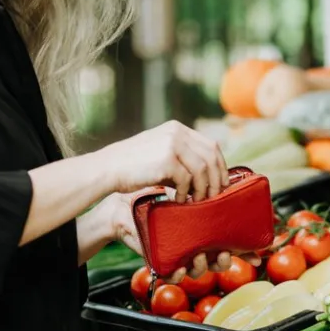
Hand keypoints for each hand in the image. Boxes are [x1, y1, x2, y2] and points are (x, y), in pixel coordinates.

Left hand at [98, 191, 260, 282]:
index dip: (244, 253)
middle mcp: (194, 246)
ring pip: (198, 269)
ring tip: (199, 255)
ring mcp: (179, 255)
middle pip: (217, 261)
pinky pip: (173, 274)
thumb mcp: (181, 191)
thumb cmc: (153, 198)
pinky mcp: (162, 261)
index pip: (228, 244)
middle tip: (223, 252)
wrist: (123, 206)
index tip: (254, 254)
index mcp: (203, 232)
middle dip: (223, 260)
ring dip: (202, 265)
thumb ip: (201, 187)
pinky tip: (179, 267)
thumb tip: (224, 175)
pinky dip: (178, 273)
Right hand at [101, 120, 226, 202]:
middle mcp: (177, 133)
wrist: (108, 168)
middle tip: (214, 197)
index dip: (220, 166)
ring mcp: (172, 144)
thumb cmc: (133, 166)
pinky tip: (178, 199)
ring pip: (202, 170)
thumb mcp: (159, 151)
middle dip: (217, 179)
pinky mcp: (166, 160)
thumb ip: (181, 157)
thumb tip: (207, 176)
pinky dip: (185, 193)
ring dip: (202, 189)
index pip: (211, 145)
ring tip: (195, 201)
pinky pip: (187, 180)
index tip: (221, 183)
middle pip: (211, 156)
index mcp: (177, 129)